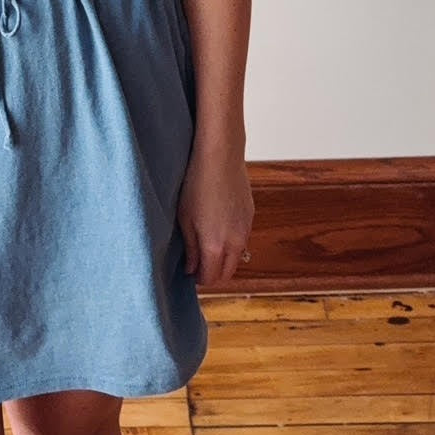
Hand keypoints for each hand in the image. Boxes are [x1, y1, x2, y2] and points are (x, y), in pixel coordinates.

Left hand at [176, 142, 254, 288]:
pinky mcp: (250, 216)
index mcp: (215, 246)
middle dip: (213, 273)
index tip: (189, 272)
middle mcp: (235, 243)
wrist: (220, 156)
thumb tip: (192, 268)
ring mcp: (246, 229)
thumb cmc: (196, 183)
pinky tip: (217, 225)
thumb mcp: (184, 218)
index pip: (211, 278)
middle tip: (197, 263)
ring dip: (223, 258)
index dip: (199, 279)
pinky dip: (231, 242)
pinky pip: (242, 239)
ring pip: (237, 257)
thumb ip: (190, 248)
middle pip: (227, 273)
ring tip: (205, 243)